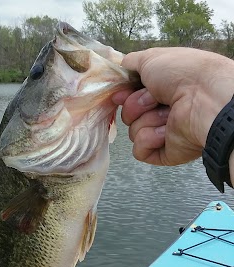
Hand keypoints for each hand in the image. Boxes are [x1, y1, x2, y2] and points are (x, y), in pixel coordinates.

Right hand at [113, 47, 233, 165]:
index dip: (124, 96)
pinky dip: (148, 140)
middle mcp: (162, 112)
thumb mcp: (152, 58)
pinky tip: (165, 132)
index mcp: (161, 91)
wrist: (204, 97)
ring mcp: (163, 133)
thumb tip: (122, 67)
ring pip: (133, 132)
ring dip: (147, 120)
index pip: (130, 98)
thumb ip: (132, 62)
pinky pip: (140, 151)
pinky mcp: (163, 152)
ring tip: (168, 115)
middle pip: (128, 115)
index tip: (120, 94)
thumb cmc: (183, 74)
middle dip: (136, 106)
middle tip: (154, 100)